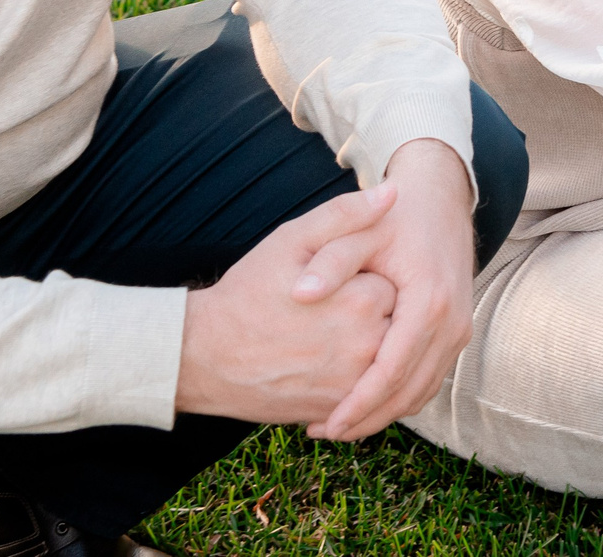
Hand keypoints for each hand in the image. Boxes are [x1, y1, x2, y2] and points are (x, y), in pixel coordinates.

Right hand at [175, 184, 398, 426]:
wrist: (205, 356)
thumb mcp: (292, 241)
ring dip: (370, 345)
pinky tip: (328, 361)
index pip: (397, 281)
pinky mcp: (340, 411)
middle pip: (397, 321)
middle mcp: (367, 347)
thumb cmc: (248, 293)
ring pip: (386, 357)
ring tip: (329, 333)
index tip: (344, 280)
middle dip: (375, 313)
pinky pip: (369, 390)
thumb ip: (346, 214)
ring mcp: (355, 385)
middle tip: (333, 309)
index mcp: (363, 300)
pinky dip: (359, 376)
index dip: (369, 277)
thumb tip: (393, 192)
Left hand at [309, 138, 477, 439]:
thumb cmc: (394, 215)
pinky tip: (366, 401)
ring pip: (423, 391)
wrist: (440, 200)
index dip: (358, 404)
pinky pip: (429, 378)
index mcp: (428, 301)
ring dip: (384, 413)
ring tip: (339, 424)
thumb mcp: (360, 230)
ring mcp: (459, 330)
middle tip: (325, 432)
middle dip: (368, 420)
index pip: (391, 371)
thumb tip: (301, 294)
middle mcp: (452, 323)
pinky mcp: (457, 332)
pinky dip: (399, 397)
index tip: (325, 425)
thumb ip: (329, 260)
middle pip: (410, 392)